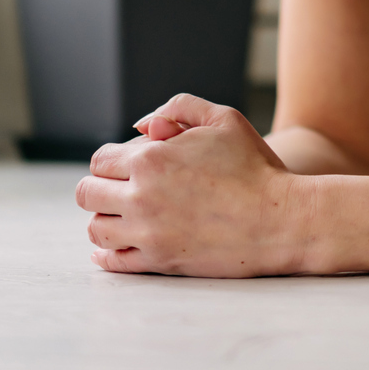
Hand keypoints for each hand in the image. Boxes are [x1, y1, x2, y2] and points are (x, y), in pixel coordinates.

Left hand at [75, 93, 309, 276]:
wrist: (280, 219)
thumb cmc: (256, 167)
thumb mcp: (224, 119)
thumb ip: (180, 108)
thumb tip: (143, 125)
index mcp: (151, 159)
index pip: (100, 160)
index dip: (112, 160)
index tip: (128, 165)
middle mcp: (141, 196)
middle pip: (88, 193)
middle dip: (100, 187)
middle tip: (120, 189)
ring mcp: (148, 232)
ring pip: (96, 228)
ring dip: (104, 218)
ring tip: (123, 214)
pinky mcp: (159, 261)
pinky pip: (113, 261)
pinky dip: (105, 254)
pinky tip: (111, 246)